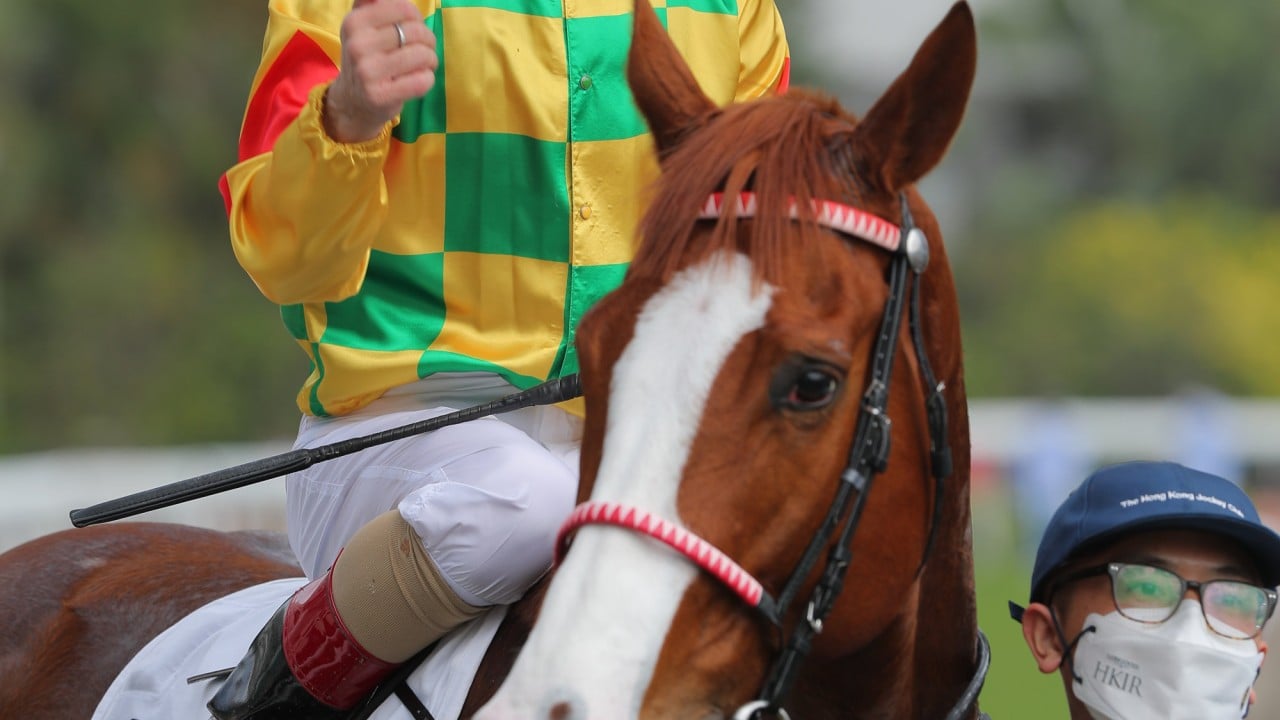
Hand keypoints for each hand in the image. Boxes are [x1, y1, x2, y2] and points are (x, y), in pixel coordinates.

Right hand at [324, 0, 437, 142]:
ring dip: (431, 60)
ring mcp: (367, 72)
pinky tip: (417, 80)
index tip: (413, 28)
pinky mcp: (380, 96)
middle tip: (424, 49)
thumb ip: (372, 2)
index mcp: (355, 22)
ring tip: (423, 65)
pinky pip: (422, 80)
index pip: (404, 8)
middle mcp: (358, 45)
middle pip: (416, 31)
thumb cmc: (366, 58)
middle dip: (428, 40)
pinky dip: (427, 79)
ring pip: (422, 55)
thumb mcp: (361, 27)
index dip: (417, 18)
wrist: (351, 102)